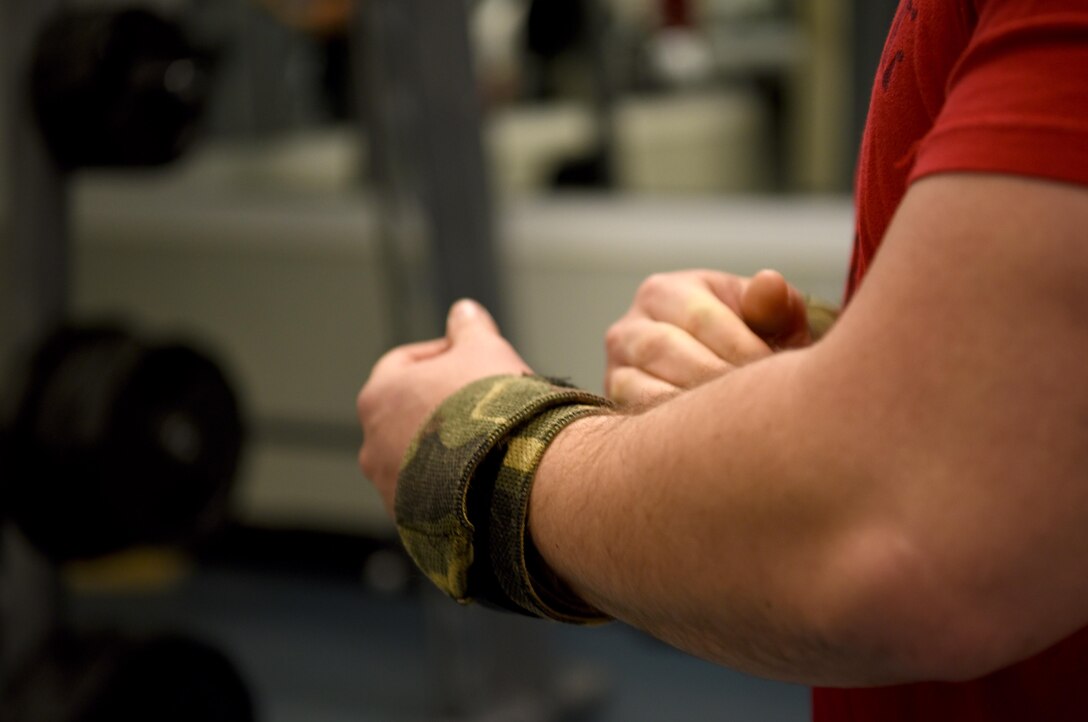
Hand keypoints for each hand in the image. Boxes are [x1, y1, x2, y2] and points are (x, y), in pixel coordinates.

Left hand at [357, 299, 531, 513]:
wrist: (513, 476)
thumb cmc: (491, 409)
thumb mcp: (484, 349)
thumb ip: (469, 327)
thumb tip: (464, 312)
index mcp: (379, 396)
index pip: (404, 363)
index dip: (443, 355)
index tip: (473, 359)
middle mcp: (372, 444)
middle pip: (409, 412)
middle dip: (443, 404)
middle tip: (485, 402)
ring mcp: (389, 487)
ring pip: (418, 456)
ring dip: (447, 447)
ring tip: (490, 442)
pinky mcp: (413, 521)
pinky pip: (432, 494)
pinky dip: (453, 483)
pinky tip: (487, 475)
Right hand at [604, 269, 809, 405]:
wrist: (725, 378)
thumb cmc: (752, 344)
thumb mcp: (771, 319)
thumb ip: (773, 303)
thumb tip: (768, 284)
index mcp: (666, 292)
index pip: (701, 318)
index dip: (742, 349)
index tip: (774, 374)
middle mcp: (630, 324)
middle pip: (668, 350)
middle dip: (717, 379)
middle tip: (754, 402)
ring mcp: (616, 365)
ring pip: (647, 384)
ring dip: (695, 405)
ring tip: (734, 418)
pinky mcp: (615, 401)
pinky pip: (637, 413)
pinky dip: (672, 425)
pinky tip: (707, 433)